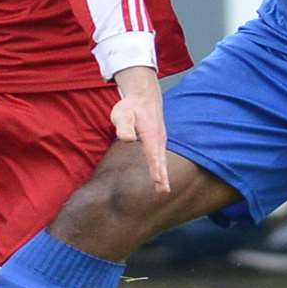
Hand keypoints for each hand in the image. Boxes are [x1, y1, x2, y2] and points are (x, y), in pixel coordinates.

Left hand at [111, 65, 168, 192]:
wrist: (143, 95)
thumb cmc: (130, 106)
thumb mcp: (122, 114)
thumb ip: (124, 126)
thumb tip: (127, 139)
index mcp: (150, 134)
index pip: (153, 154)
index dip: (156, 168)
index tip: (158, 181)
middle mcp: (158, 138)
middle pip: (161, 160)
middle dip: (163, 176)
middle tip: (164, 191)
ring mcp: (160, 139)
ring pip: (163, 159)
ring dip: (164, 174)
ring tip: (163, 189)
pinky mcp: (159, 139)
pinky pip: (161, 156)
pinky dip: (162, 167)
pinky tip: (161, 176)